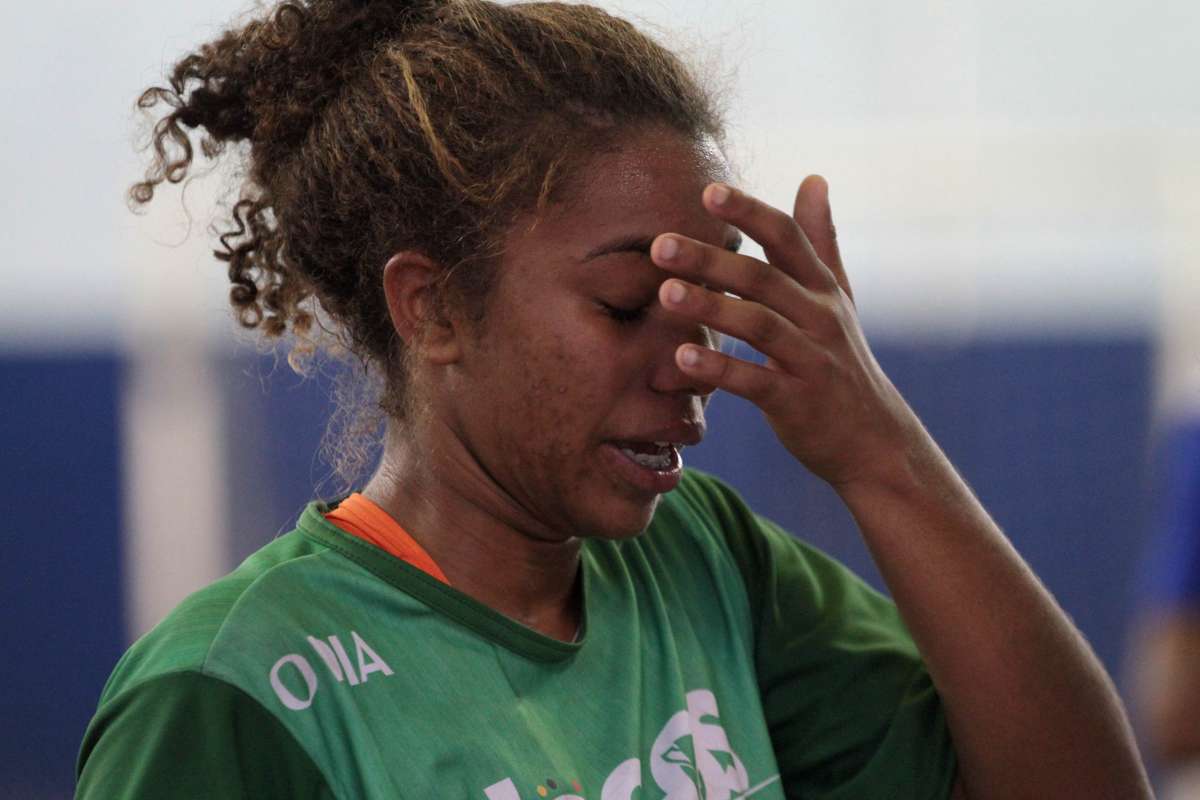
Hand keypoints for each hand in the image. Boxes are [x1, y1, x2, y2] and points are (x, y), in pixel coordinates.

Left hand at [651, 176, 921, 489]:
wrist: (873, 441)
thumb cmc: (841, 362)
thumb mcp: (838, 297)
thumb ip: (821, 240)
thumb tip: (813, 177)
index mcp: (823, 289)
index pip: (786, 238)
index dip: (749, 212)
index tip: (708, 191)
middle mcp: (820, 317)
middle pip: (762, 279)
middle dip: (710, 260)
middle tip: (659, 244)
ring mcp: (812, 360)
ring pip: (758, 325)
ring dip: (710, 307)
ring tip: (664, 293)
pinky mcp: (798, 402)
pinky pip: (755, 381)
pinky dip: (719, 369)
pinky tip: (682, 356)